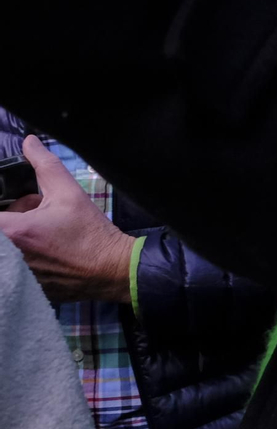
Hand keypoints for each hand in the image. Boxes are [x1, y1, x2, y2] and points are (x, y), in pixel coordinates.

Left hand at [0, 136, 133, 303]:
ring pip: (11, 248)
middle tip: (39, 214)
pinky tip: (54, 253)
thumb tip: (29, 142)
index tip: (20, 204)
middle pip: (2, 229)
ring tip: (50, 234)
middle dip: (16, 219)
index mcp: (14, 231)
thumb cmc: (90, 232)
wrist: (113, 268)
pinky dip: (32, 256)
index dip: (7, 206)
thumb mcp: (69, 192)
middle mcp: (10, 256)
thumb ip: (45, 165)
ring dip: (23, 237)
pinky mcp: (28, 287)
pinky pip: (21, 266)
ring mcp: (19, 274)